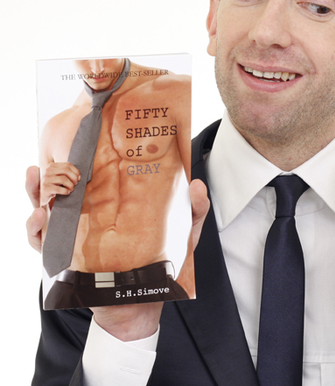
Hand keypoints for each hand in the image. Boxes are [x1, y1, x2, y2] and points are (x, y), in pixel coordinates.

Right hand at [25, 166, 210, 340]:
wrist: (140, 300)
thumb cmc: (162, 261)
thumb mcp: (184, 233)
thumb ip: (194, 210)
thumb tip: (197, 185)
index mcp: (115, 200)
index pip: (95, 171)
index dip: (83, 154)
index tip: (79, 137)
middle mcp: (91, 210)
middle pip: (63, 183)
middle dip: (51, 170)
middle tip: (48, 163)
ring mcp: (74, 231)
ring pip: (46, 205)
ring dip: (35, 192)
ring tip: (37, 184)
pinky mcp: (64, 253)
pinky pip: (41, 240)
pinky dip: (34, 228)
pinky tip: (38, 218)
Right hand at [40, 161, 79, 206]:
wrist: (45, 195)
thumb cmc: (55, 184)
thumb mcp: (59, 175)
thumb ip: (66, 171)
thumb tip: (78, 174)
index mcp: (52, 165)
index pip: (67, 165)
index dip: (76, 171)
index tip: (79, 177)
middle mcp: (47, 171)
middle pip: (66, 170)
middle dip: (74, 177)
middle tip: (76, 183)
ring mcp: (45, 179)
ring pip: (63, 179)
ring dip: (70, 185)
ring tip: (71, 189)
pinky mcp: (45, 188)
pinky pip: (59, 189)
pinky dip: (65, 191)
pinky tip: (67, 192)